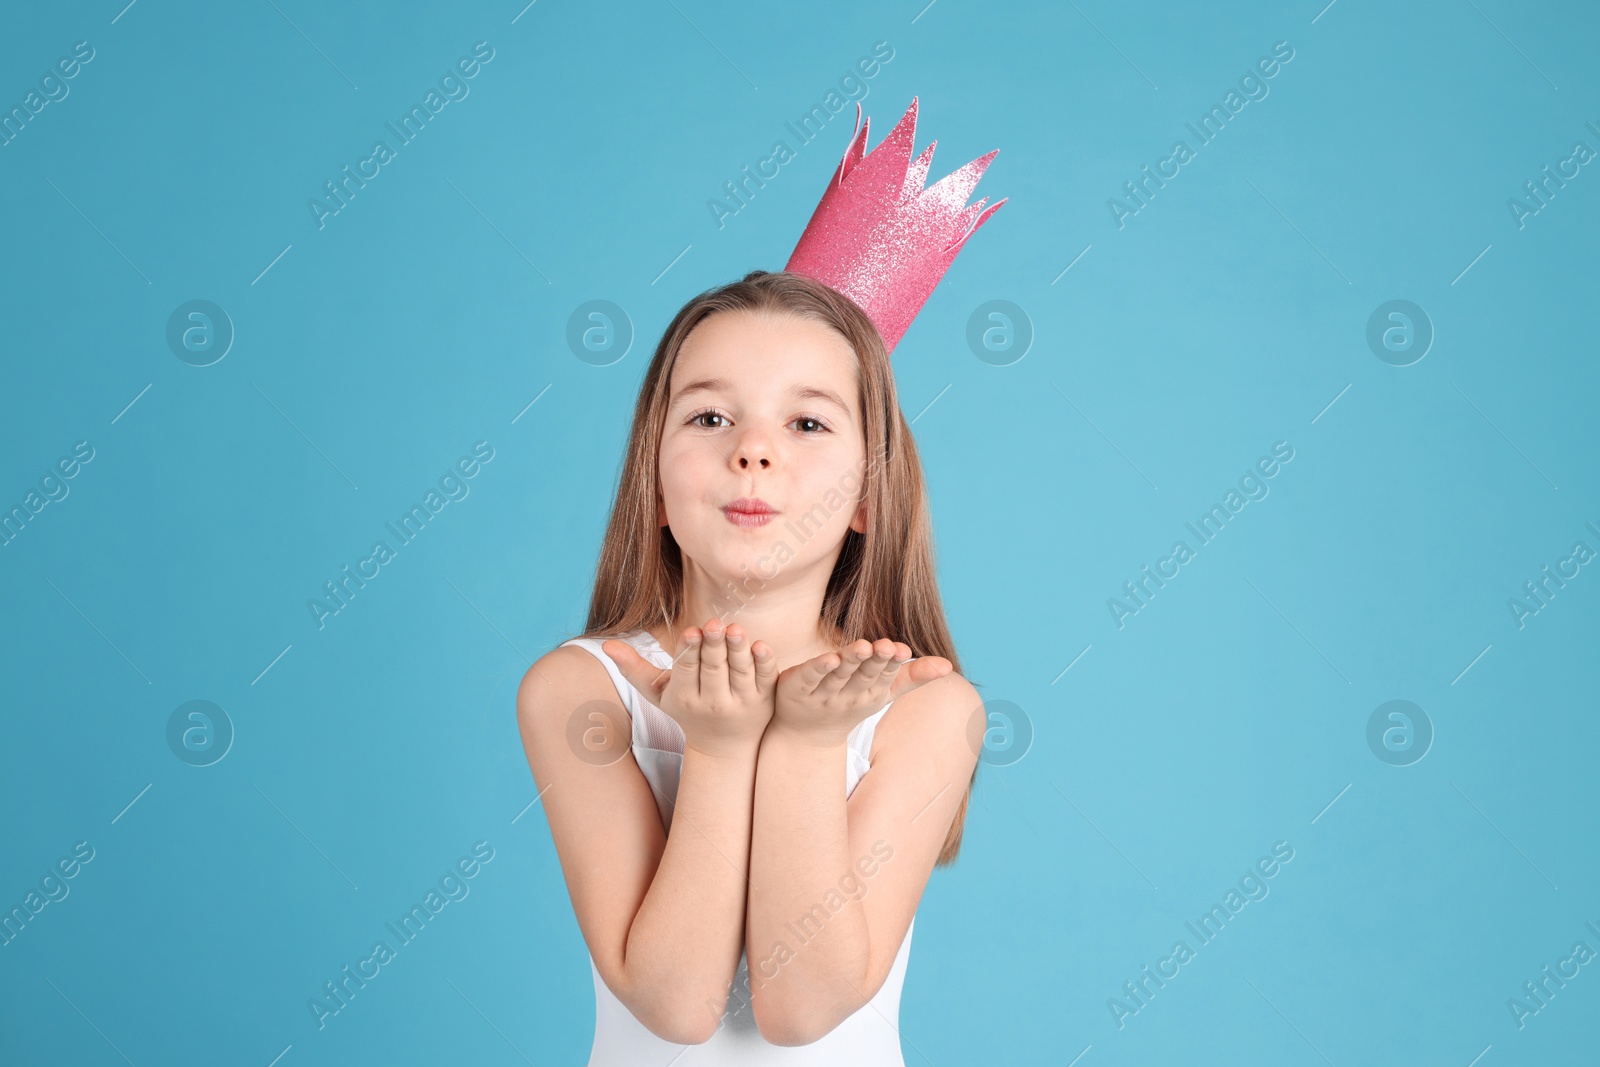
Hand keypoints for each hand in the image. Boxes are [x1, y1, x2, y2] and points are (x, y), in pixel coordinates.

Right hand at [602, 619, 777, 758]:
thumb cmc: (686, 710)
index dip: (689, 651)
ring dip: (738, 650)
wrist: (723, 747)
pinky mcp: (764, 699)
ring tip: (735, 628)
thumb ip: (633, 668)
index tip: (691, 631)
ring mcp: (742, 702)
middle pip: (713, 669)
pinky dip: (764, 663)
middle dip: (713, 646)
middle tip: (714, 623)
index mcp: (685, 697)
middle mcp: (713, 702)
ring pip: (739, 672)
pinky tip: (761, 644)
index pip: (687, 671)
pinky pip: (765, 679)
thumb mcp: (658, 693)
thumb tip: (607, 644)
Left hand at [771, 638, 951, 745]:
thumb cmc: (851, 704)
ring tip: (864, 646)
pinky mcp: (798, 688)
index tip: (902, 650)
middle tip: (885, 646)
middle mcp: (849, 695)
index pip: (884, 675)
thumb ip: (913, 676)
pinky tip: (829, 658)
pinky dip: (818, 668)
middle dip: (876, 660)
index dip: (892, 662)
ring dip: (852, 660)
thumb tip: (948, 666)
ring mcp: (823, 694)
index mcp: (871, 693)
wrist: (807, 735)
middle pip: (864, 674)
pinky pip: (810, 677)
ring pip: (839, 674)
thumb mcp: (883, 691)